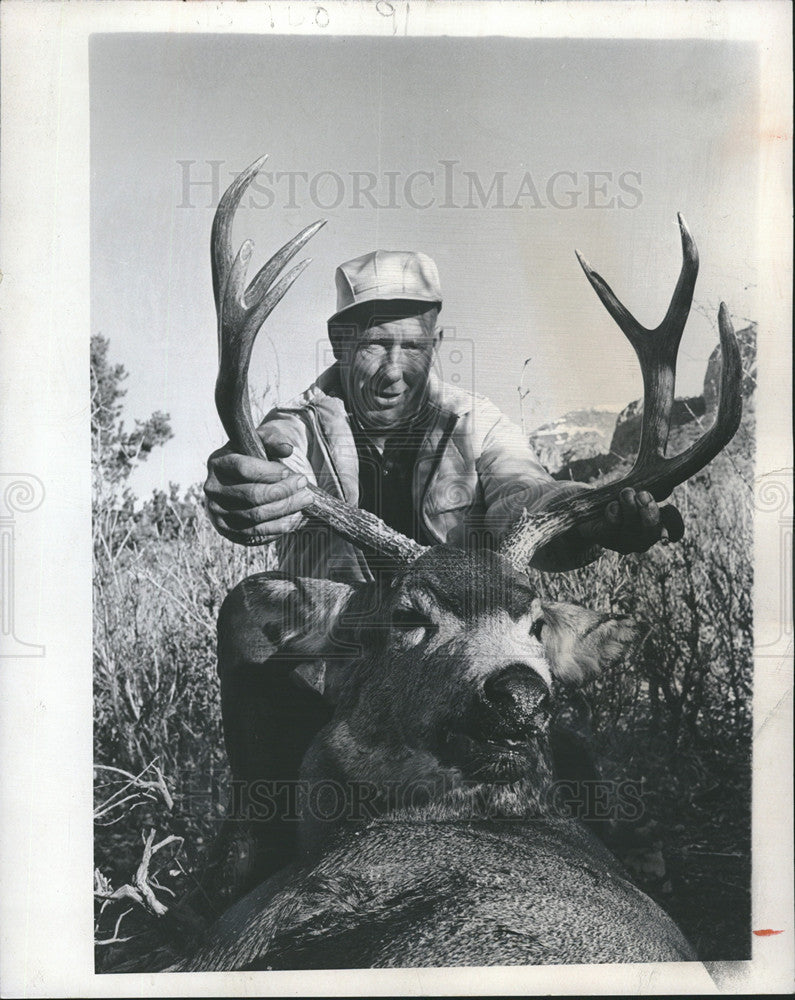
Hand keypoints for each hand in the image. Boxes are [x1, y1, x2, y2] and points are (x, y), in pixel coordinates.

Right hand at [204, 429, 314, 545]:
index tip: (292, 473)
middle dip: (283, 492)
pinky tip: (296, 516)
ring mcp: (217, 512)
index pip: (244, 469)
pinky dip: (279, 526)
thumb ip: (273, 441)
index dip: (271, 472)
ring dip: (285, 509)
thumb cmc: (253, 458)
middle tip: (304, 486)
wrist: (239, 480)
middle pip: (252, 495)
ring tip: (305, 500)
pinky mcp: (227, 530)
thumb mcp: (261, 442)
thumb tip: (287, 449)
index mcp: (217, 462)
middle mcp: (213, 489)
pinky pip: (256, 533)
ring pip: (256, 516)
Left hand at [577, 488, 684, 554]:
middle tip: (642, 494)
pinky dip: (614, 512)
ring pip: (632, 527)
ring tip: (625, 492)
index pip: (675, 531)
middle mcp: (643, 539)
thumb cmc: (619, 497)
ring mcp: (624, 543)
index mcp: (657, 526)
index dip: (674, 521)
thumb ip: (654, 485)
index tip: (666, 506)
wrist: (588, 508)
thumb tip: (671, 478)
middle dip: (648, 510)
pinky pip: (613, 527)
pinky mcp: (606, 540)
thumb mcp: (638, 489)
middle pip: (653, 530)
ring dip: (629, 505)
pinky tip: (612, 504)